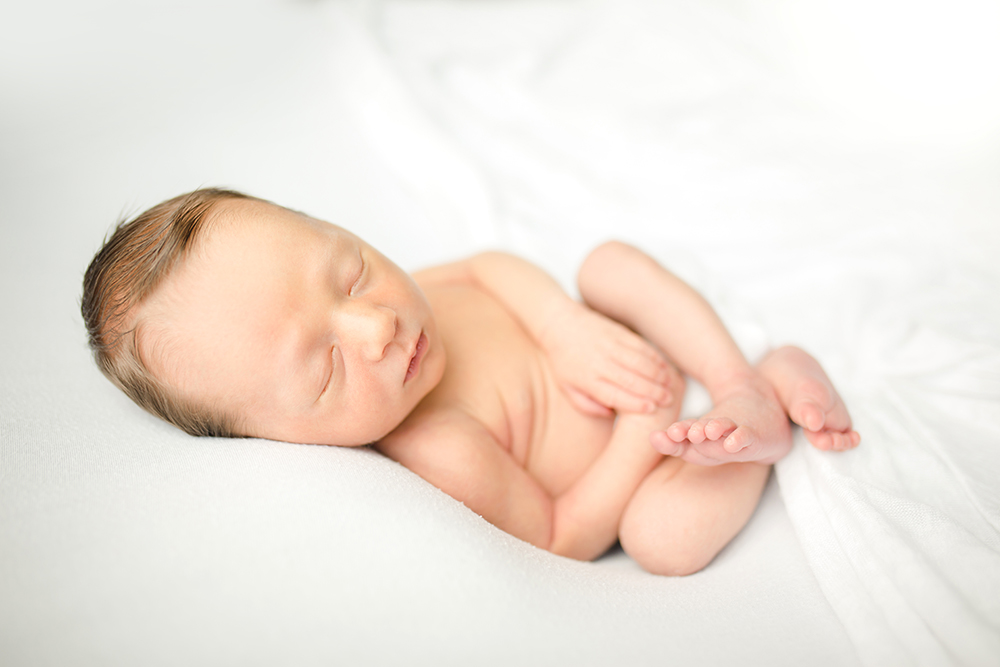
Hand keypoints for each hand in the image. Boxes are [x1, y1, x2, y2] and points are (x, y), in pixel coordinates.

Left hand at [538, 300, 675, 416]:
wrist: (560, 323)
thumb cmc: (564, 360)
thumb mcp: (567, 387)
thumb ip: (586, 405)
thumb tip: (610, 414)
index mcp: (587, 379)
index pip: (614, 395)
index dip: (635, 403)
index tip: (651, 409)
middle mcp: (600, 362)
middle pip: (631, 380)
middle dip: (653, 391)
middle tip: (668, 400)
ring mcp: (610, 346)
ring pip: (640, 362)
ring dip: (658, 375)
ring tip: (669, 385)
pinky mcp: (618, 333)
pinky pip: (641, 346)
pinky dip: (655, 357)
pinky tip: (665, 367)